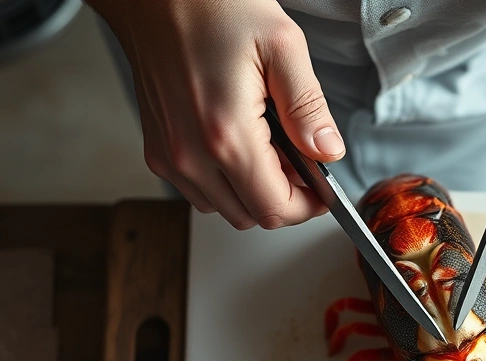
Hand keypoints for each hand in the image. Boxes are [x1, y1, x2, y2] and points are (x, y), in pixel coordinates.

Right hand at [87, 0, 343, 228]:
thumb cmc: (211, 5)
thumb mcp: (282, 45)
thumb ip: (308, 107)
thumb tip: (328, 151)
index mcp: (225, 133)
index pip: (274, 208)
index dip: (308, 206)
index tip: (323, 191)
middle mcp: (189, 153)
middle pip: (250, 216)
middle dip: (283, 199)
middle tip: (301, 164)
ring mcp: (168, 154)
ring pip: (224, 208)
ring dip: (253, 192)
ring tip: (270, 149)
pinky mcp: (157, 149)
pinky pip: (198, 190)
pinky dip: (225, 182)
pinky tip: (239, 144)